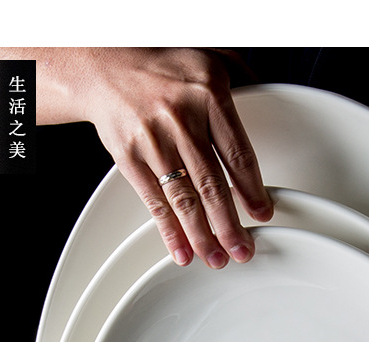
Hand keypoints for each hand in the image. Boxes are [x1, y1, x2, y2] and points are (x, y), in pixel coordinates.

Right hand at [0, 47, 273, 266]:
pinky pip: (154, 201)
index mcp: (208, 92)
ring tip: (217, 259)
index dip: (252, 190)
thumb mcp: (206, 56)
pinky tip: (182, 250)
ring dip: (202, 236)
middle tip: (243, 250)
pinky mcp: (129, 155)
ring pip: (184, 197)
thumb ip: (239, 79)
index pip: (237, 153)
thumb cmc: (159, 64)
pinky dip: (169, 231)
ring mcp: (153, 138)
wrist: (101, 64)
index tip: (262, 213)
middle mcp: (181, 116)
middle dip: (230, 225)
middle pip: (212, 183)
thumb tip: (267, 95)